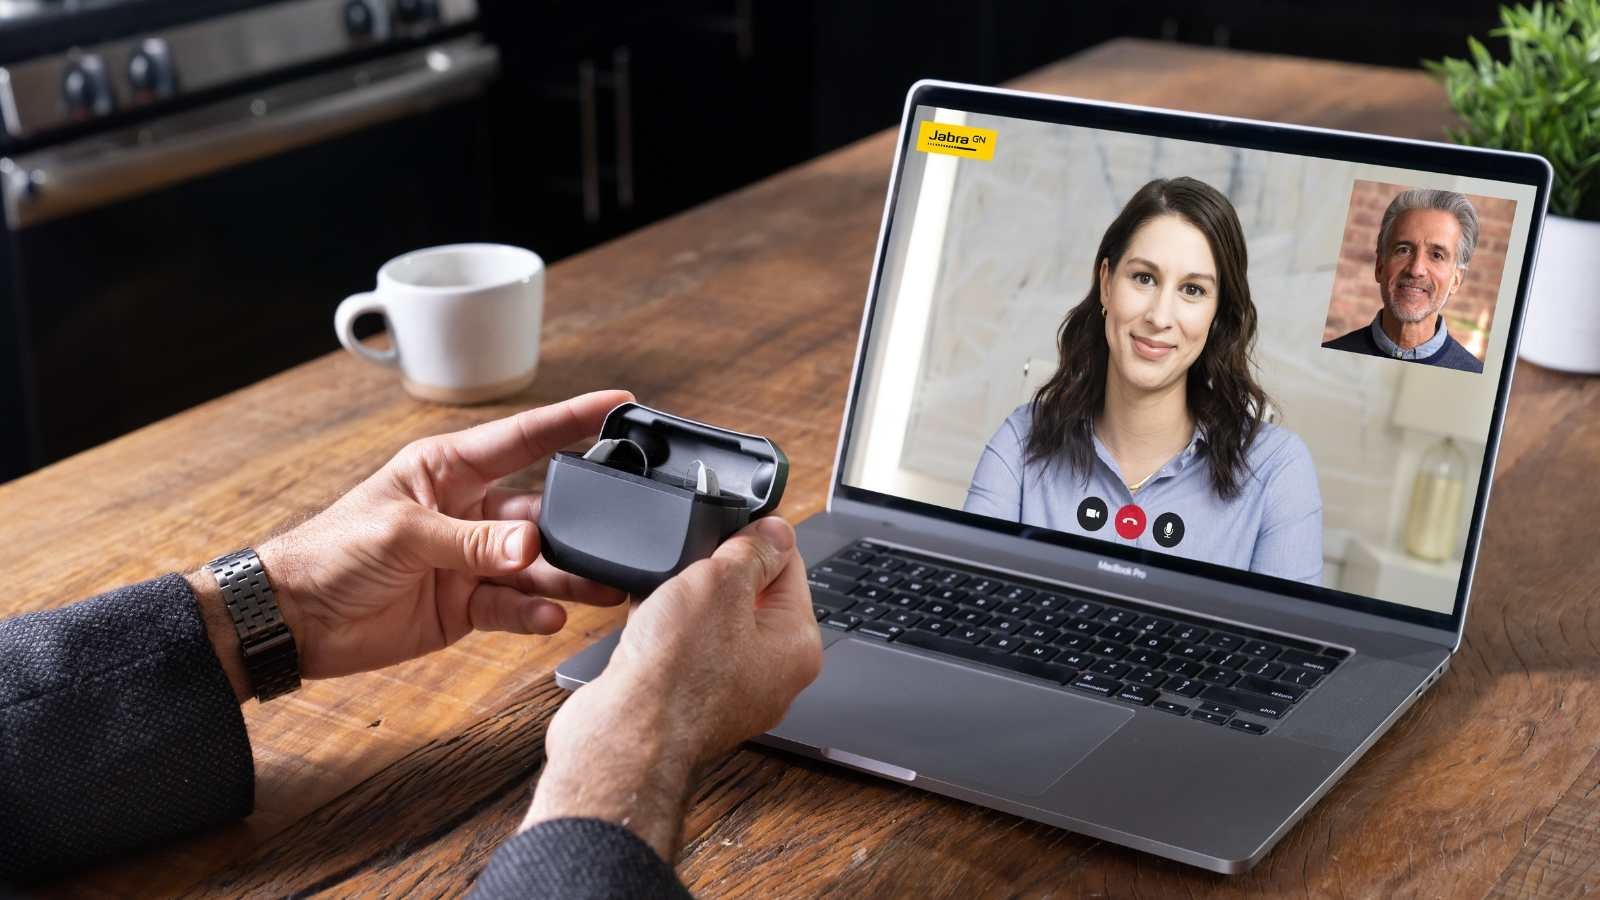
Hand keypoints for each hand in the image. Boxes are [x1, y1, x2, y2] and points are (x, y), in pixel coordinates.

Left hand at [191, 389, 635, 693]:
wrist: (292, 619)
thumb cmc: (329, 553)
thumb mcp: (402, 535)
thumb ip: (471, 542)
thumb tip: (530, 546)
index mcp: (447, 469)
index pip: (523, 437)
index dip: (572, 419)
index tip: (620, 405)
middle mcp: (468, 510)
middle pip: (542, 508)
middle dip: (582, 520)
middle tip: (621, 529)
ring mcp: (471, 560)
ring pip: (537, 563)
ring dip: (569, 574)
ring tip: (604, 586)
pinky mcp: (467, 605)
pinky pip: (514, 607)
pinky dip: (535, 613)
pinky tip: (553, 616)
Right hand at [524, 516, 821, 857]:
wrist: (621, 739)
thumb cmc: (676, 675)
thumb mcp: (720, 584)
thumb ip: (752, 551)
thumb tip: (775, 531)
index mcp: (797, 646)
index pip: (790, 567)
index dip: (757, 538)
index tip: (729, 528)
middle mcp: (770, 674)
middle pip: (751, 595)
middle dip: (715, 573)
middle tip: (690, 570)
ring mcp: (728, 691)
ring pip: (710, 620)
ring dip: (683, 600)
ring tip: (663, 600)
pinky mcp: (686, 701)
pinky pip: (680, 647)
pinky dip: (662, 628)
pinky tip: (643, 621)